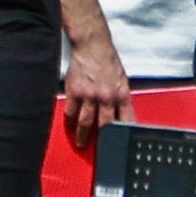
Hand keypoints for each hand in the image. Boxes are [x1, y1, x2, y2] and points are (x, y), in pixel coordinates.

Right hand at [64, 28, 131, 148]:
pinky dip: (70, 122)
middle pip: (105, 125)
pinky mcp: (74, 91)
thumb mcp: (122, 80)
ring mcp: (89, 95)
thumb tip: (122, 114)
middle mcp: (106, 97)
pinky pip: (71, 112)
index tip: (121, 145)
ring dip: (83, 135)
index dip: (124, 134)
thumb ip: (121, 98)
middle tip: (99, 151)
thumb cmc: (108, 60)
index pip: (126, 120)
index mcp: (121, 94)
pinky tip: (69, 128)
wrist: (93, 45)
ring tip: (81, 144)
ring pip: (86, 122)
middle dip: (102, 140)